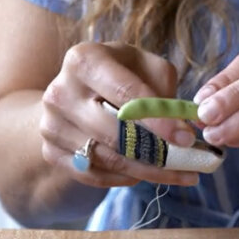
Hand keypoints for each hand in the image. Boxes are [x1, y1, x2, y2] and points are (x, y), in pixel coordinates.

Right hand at [40, 42, 198, 187]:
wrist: (71, 92)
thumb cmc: (118, 74)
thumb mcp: (142, 65)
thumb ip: (163, 86)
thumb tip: (182, 123)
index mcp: (84, 60)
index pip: (125, 94)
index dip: (159, 119)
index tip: (186, 138)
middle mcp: (60, 91)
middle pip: (114, 132)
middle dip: (157, 151)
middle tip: (188, 162)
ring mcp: (50, 124)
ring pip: (107, 158)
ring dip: (147, 171)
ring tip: (177, 173)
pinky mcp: (50, 151)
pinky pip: (93, 175)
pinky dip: (123, 178)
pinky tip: (145, 174)